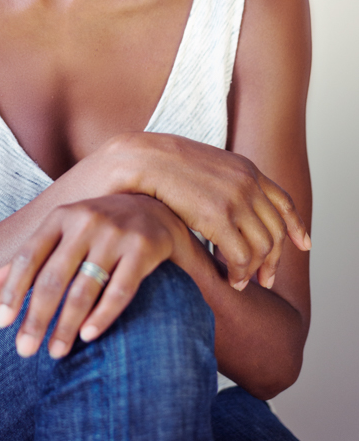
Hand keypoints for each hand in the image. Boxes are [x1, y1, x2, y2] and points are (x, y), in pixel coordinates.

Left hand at [0, 194, 186, 358]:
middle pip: (54, 277)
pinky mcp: (143, 249)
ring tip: (55, 352)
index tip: (1, 324)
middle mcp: (85, 221)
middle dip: (37, 317)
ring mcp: (115, 234)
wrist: (152, 206)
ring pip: (85, 288)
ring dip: (67, 325)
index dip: (13, 290)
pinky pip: (120, 290)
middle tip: (24, 351)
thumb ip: (28, 258)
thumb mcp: (60, 233)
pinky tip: (88, 336)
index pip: (28, 256)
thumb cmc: (95, 227)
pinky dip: (103, 315)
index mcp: (60, 217)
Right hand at [104, 133, 310, 290]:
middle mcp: (247, 182)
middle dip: (274, 259)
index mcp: (244, 168)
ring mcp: (235, 199)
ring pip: (262, 247)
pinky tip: (230, 280)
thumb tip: (228, 204)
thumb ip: (222, 182)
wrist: (138, 158)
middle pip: (276, 230)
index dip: (295, 227)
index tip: (303, 245)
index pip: (282, 201)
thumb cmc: (160, 165)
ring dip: (255, 270)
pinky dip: (239, 273)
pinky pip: (242, 256)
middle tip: (266, 279)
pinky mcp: (218, 217)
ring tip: (241, 282)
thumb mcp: (203, 166)